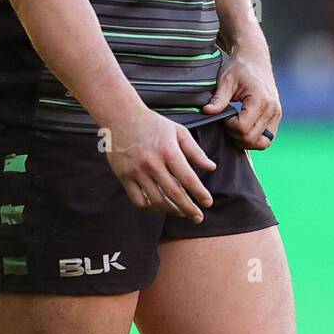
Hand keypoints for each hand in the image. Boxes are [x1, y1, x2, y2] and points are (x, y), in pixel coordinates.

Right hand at [98, 106, 216, 220]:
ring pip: (157, 200)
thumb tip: (212, 168)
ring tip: (181, 213)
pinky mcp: (124, 176)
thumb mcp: (178, 132)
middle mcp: (153, 164)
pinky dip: (150, 206)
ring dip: (172, 210)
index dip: (200, 193)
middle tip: (198, 217)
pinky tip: (158, 205)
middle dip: (189, 209)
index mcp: (169, 151)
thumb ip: (195, 151)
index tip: (208, 202)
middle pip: (174, 194)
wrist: (121, 116)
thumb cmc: (152, 123)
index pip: (188, 179)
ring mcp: (137, 171)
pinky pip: (138, 199)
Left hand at [202, 49, 281, 149]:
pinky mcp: (277, 116)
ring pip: (262, 143)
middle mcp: (272, 109)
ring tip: (234, 127)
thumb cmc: (239, 67)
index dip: (228, 126)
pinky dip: (255, 138)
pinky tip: (243, 128)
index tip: (222, 116)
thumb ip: (218, 98)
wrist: (254, 58)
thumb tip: (206, 112)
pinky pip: (267, 138)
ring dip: (245, 140)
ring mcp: (276, 113)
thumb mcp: (225, 80)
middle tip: (226, 122)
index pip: (243, 128)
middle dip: (235, 135)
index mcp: (260, 100)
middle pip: (252, 138)